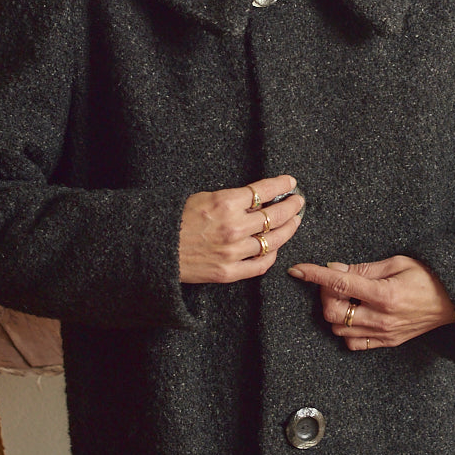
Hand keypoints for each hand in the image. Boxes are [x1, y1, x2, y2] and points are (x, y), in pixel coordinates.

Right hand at [180, 175, 303, 283]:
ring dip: (288, 229)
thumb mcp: (202, 197)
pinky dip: (271, 255)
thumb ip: (231, 198)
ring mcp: (233, 252)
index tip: (290, 182)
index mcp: (225, 203)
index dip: (281, 184)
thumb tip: (256, 198)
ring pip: (273, 241)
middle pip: (275, 216)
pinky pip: (260, 265)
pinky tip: (276, 248)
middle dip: (291, 206)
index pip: (263, 191)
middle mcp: (233, 227)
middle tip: (298, 201)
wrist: (156, 250)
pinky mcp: (228, 272)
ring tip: (294, 222)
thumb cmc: (175, 220)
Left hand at [286, 255, 454, 349]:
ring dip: (335, 312)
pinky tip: (354, 315)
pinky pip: (354, 343)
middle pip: (333, 312)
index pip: (340, 284)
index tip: (298, 269)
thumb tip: (334, 269)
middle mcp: (382, 318)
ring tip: (346, 297)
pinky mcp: (387, 343)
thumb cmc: (429, 276)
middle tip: (333, 282)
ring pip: (339, 329)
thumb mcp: (397, 263)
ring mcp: (384, 334)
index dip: (315, 275)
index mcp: (385, 294)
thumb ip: (363, 269)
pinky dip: (346, 329)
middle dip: (325, 295)